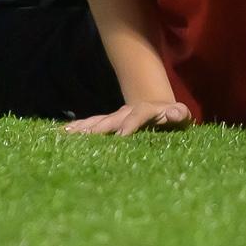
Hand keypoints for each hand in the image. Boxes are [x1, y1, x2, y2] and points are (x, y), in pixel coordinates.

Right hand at [63, 100, 192, 135]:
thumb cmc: (173, 118)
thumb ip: (179, 115)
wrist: (160, 109)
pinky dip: (79, 129)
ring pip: (99, 121)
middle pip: (113, 118)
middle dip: (99, 127)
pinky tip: (63, 133)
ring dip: (85, 127)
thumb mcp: (181, 117)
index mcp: (147, 110)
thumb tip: (174, 113)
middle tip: (85, 136)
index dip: (131, 123)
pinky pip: (92, 125)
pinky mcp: (109, 123)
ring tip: (67, 134)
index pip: (139, 114)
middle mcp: (128, 111)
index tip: (122, 135)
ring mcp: (117, 117)